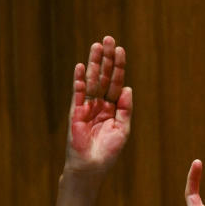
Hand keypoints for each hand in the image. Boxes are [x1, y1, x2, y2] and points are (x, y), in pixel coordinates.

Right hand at [65, 36, 132, 174]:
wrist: (91, 167)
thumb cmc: (108, 152)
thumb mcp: (123, 129)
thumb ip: (125, 109)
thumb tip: (128, 88)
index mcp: (113, 108)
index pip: (117, 82)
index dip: (119, 66)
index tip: (120, 50)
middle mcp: (100, 104)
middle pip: (104, 76)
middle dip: (106, 58)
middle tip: (108, 38)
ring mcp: (87, 106)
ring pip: (92, 80)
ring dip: (94, 63)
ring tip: (97, 45)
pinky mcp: (76, 112)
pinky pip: (78, 92)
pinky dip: (80, 80)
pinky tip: (82, 66)